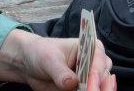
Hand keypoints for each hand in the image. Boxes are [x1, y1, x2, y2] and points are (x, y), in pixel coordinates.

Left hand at [0, 29, 115, 90]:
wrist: (28, 63)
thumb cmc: (41, 52)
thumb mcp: (49, 59)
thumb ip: (60, 72)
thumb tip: (72, 83)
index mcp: (90, 48)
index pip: (99, 61)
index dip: (97, 74)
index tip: (90, 85)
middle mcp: (94, 64)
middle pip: (104, 78)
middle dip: (99, 87)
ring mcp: (89, 79)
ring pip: (99, 88)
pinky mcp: (82, 89)